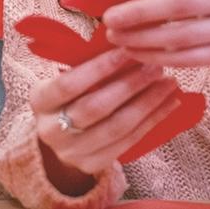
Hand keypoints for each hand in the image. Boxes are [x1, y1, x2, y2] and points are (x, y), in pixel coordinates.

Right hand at [30, 48, 181, 189]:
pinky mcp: (93, 165)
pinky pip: (129, 141)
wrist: (58, 141)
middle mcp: (52, 130)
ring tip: (168, 84)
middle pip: (95, 107)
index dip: (99, 68)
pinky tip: (169, 104)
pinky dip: (152, 121)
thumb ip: (84, 67)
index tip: (126, 51)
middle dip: (129, 85)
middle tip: (154, 67)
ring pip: (117, 127)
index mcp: (40, 101)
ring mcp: (72, 151)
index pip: (69, 84)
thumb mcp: (62, 81)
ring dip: (147, 103)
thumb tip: (124, 44)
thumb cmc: (65, 99)